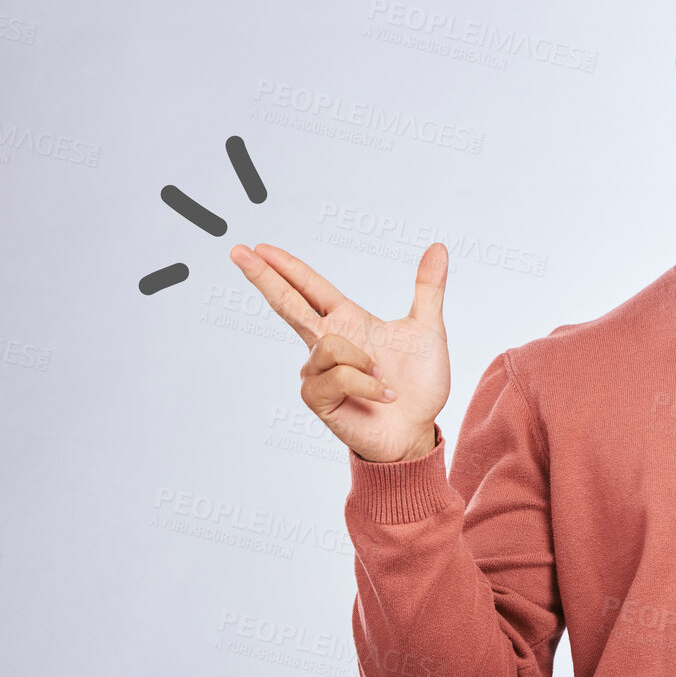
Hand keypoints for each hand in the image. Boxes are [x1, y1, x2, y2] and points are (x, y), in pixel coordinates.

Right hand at [229, 242, 450, 463]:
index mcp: (348, 321)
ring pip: (329, 346)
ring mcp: (318, 371)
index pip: (309, 287)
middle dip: (263, 278)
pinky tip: (382, 395)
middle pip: (287, 303)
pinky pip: (338, 377)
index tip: (259, 248)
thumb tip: (438, 247)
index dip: (285, 267)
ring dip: (364, 362)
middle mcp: (326, 343)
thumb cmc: (418, 384)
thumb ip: (428, 288)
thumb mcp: (428, 328)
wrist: (417, 428)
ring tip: (385, 379)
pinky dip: (367, 384)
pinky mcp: (318, 397)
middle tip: (237, 251)